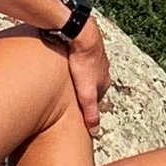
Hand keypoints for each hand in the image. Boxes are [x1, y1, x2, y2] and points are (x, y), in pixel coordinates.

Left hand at [65, 10, 112, 137]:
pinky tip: (60, 62)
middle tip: (68, 92)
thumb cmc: (83, 62)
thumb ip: (90, 112)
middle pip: (91, 82)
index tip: (75, 105)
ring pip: (84, 68)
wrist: (79, 32)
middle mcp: (103, 66)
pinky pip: (77, 56)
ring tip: (63, 79)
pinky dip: (71, 61)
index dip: (86, 102)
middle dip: (81, 88)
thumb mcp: (86, 92)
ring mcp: (94, 53)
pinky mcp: (83, 43)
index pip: (97, 96)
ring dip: (76, 74)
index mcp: (105, 78)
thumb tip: (95, 133)